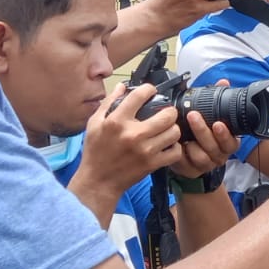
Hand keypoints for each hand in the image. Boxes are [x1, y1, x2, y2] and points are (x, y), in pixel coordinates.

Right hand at [74, 81, 183, 196]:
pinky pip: (175, 152)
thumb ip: (108, 103)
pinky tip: (167, 145)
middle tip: (165, 113)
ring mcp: (145, 150)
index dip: (149, 89)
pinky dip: (174, 148)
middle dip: (169, 111)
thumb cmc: (95, 152)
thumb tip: (122, 87)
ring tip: (167, 129)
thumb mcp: (94, 123)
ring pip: (174, 132)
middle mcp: (133, 134)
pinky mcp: (152, 164)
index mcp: (117, 121)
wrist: (98, 181)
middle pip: (167, 115)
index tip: (150, 91)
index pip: (139, 96)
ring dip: (173, 129)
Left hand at [172, 79, 241, 179]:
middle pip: (214, 147)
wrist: (191, 156)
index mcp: (227, 143)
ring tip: (183, 135)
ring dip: (192, 145)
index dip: (225, 134)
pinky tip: (176, 146)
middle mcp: (218, 155)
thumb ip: (218, 99)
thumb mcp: (211, 116)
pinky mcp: (191, 171)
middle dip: (203, 131)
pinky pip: (186, 166)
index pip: (231, 142)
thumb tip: (224, 82)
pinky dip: (180, 156)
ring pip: (201, 158)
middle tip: (193, 116)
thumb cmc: (202, 134)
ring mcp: (205, 165)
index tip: (217, 124)